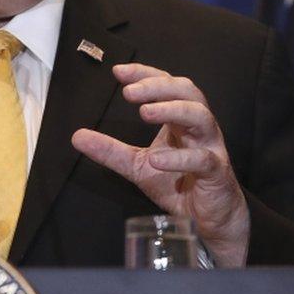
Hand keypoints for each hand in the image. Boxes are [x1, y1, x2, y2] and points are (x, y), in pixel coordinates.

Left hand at [71, 63, 249, 266]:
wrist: (206, 221)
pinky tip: (157, 159)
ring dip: (172, 110)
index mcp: (180, 120)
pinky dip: (179, 158)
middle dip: (158, 86)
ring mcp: (211, 148)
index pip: (167, 85)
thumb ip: (111, 150)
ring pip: (201, 116)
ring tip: (145, 112)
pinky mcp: (217, 174)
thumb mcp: (138, 166)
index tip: (119, 72)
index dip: (145, 74)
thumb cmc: (178, 185)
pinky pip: (202, 160)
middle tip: (130, 92)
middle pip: (187, 92)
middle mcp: (198, 128)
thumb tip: (77, 136)